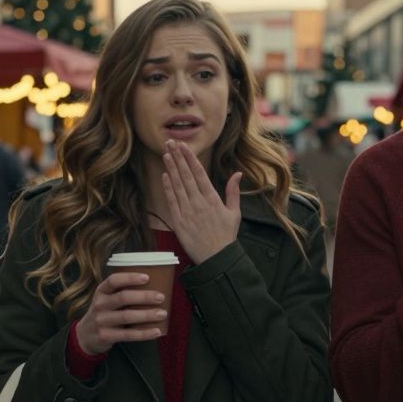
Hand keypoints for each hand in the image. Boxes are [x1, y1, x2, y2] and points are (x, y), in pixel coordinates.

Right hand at [74, 272, 167, 354]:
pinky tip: (157, 331)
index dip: (130, 278)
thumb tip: (155, 286)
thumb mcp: (107, 299)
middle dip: (143, 296)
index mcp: (101, 292)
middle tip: (161, 297)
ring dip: (146, 314)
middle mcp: (100, 304)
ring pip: (126, 316)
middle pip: (123, 298)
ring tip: (162, 313)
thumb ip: (123, 293)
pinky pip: (128, 335)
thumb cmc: (105, 312)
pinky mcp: (106, 336)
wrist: (86, 336)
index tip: (147, 277)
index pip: (113, 280)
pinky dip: (144, 333)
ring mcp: (101, 321)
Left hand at [162, 139, 241, 263]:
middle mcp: (199, 203)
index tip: (183, 146)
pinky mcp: (179, 221)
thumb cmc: (226, 236)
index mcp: (213, 199)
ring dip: (171, 168)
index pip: (199, 173)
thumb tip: (237, 174)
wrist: (216, 258)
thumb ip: (234, 192)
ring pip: (177, 185)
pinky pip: (172, 201)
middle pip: (186, 175)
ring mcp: (188, 211)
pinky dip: (168, 188)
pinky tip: (164, 176)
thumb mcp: (235, 213)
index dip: (190, 158)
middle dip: (178, 157)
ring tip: (165, 154)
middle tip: (170, 143)